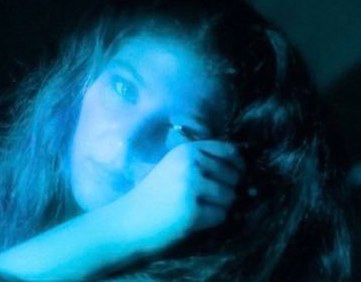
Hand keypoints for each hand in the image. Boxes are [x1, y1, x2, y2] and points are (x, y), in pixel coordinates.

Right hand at [124, 140, 243, 252]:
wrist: (129, 219)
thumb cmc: (154, 193)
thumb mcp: (175, 166)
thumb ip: (202, 162)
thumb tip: (241, 171)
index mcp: (187, 149)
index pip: (228, 150)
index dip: (239, 163)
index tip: (239, 173)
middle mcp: (191, 163)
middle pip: (233, 175)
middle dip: (228, 189)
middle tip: (208, 198)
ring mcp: (192, 186)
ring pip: (230, 196)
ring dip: (221, 206)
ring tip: (198, 208)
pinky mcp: (193, 210)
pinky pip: (221, 215)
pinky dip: (212, 220)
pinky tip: (194, 219)